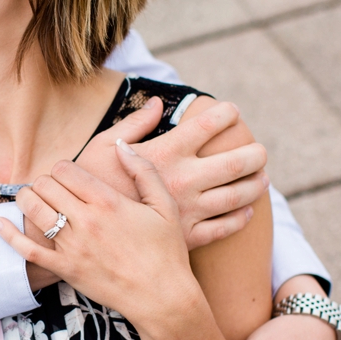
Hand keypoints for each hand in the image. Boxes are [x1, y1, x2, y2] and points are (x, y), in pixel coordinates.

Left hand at [0, 140, 202, 327]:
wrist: (162, 297)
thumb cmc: (166, 251)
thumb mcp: (164, 205)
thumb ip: (142, 170)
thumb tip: (120, 144)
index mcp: (108, 202)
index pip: (65, 169)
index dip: (62, 168)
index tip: (69, 176)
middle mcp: (86, 221)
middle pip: (45, 185)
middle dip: (45, 182)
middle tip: (52, 189)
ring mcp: (72, 247)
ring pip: (32, 210)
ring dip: (27, 199)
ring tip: (32, 199)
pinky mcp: (64, 269)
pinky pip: (26, 249)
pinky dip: (8, 234)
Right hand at [74, 97, 269, 248]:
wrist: (78, 230)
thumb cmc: (86, 184)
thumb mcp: (102, 145)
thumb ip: (135, 123)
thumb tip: (158, 103)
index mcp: (166, 152)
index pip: (208, 125)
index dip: (226, 114)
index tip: (232, 112)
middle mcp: (185, 179)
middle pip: (236, 162)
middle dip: (255, 153)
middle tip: (261, 151)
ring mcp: (189, 209)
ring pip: (238, 195)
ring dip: (255, 184)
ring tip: (262, 178)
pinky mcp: (187, 236)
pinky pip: (224, 227)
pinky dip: (240, 218)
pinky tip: (245, 210)